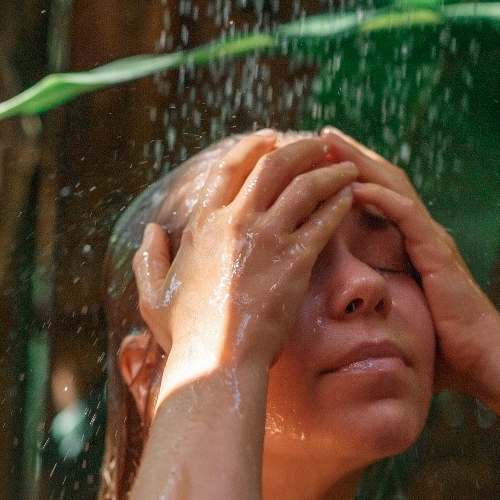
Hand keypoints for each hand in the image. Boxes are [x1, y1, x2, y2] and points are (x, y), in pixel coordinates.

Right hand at [134, 134, 357, 371]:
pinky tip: (351, 195)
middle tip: (317, 144)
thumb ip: (148, 259)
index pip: (230, 168)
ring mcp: (267, 239)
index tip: (271, 137)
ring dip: (329, 171)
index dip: (252, 147)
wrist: (217, 361)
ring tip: (346, 167)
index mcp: (203, 225)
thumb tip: (150, 232)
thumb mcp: (153, 295)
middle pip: (273, 165)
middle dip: (299, 147)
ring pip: (305, 186)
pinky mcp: (295, 261)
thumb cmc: (186, 336)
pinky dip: (340, 202)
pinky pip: (324, 219)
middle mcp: (235, 222)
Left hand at [320, 127, 499, 396]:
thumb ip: (377, 297)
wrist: (481, 363)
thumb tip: (342, 305)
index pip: (380, 194)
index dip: (352, 172)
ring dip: (361, 162)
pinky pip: (406, 216)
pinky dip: (380, 198)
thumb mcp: (400, 313)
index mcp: (414, 242)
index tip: (320, 156)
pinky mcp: (437, 254)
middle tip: (320, 132)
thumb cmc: (442, 348)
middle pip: (384, 179)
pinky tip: (354, 186)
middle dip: (352, 154)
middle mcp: (424, 233)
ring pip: (394, 186)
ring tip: (331, 143)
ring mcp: (432, 240)